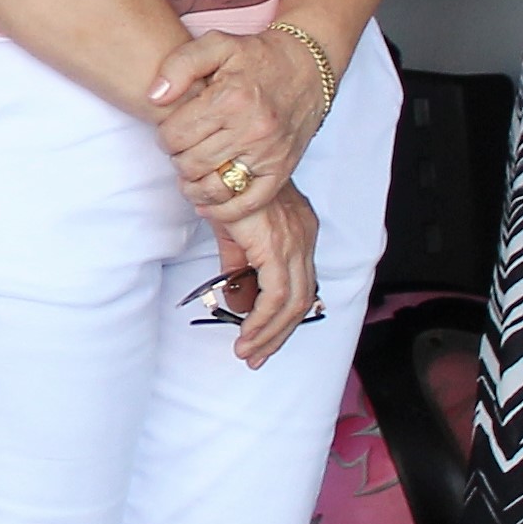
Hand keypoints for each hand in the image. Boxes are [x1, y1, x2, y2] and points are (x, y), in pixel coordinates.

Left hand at [151, 27, 331, 218]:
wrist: (307, 67)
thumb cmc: (256, 56)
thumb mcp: (216, 44)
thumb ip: (179, 65)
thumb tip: (155, 97)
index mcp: (230, 98)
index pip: (174, 136)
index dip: (164, 135)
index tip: (172, 130)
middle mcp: (251, 129)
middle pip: (190, 164)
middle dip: (177, 158)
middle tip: (183, 148)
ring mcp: (268, 153)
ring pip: (213, 188)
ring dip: (193, 185)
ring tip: (192, 171)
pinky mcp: (282, 170)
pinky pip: (247, 203)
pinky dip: (222, 210)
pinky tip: (207, 203)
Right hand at [207, 187, 321, 367]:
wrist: (218, 167)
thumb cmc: (223, 191)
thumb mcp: (233, 233)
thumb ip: (238, 266)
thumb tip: (236, 302)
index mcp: (299, 232)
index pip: (301, 285)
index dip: (284, 318)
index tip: (263, 340)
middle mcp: (304, 238)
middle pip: (303, 300)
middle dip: (279, 334)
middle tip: (256, 356)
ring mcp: (295, 243)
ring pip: (294, 304)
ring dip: (270, 334)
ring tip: (247, 352)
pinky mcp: (278, 248)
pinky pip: (277, 297)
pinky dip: (262, 321)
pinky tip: (246, 334)